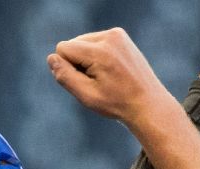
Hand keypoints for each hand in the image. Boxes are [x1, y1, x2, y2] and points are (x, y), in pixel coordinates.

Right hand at [48, 28, 181, 125]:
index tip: (85, 83)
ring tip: (106, 77)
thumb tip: (51, 58)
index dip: (68, 68)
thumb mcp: (86, 95)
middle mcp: (109, 37)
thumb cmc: (117, 103)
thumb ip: (65, 76)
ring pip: (83, 42)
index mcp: (100, 51)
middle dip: (78, 62)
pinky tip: (110, 69)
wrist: (148, 104)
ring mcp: (117, 34)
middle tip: (99, 82)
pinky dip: (97, 54)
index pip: (63, 48)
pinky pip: (95, 41)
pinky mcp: (120, 36)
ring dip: (87, 59)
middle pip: (73, 44)